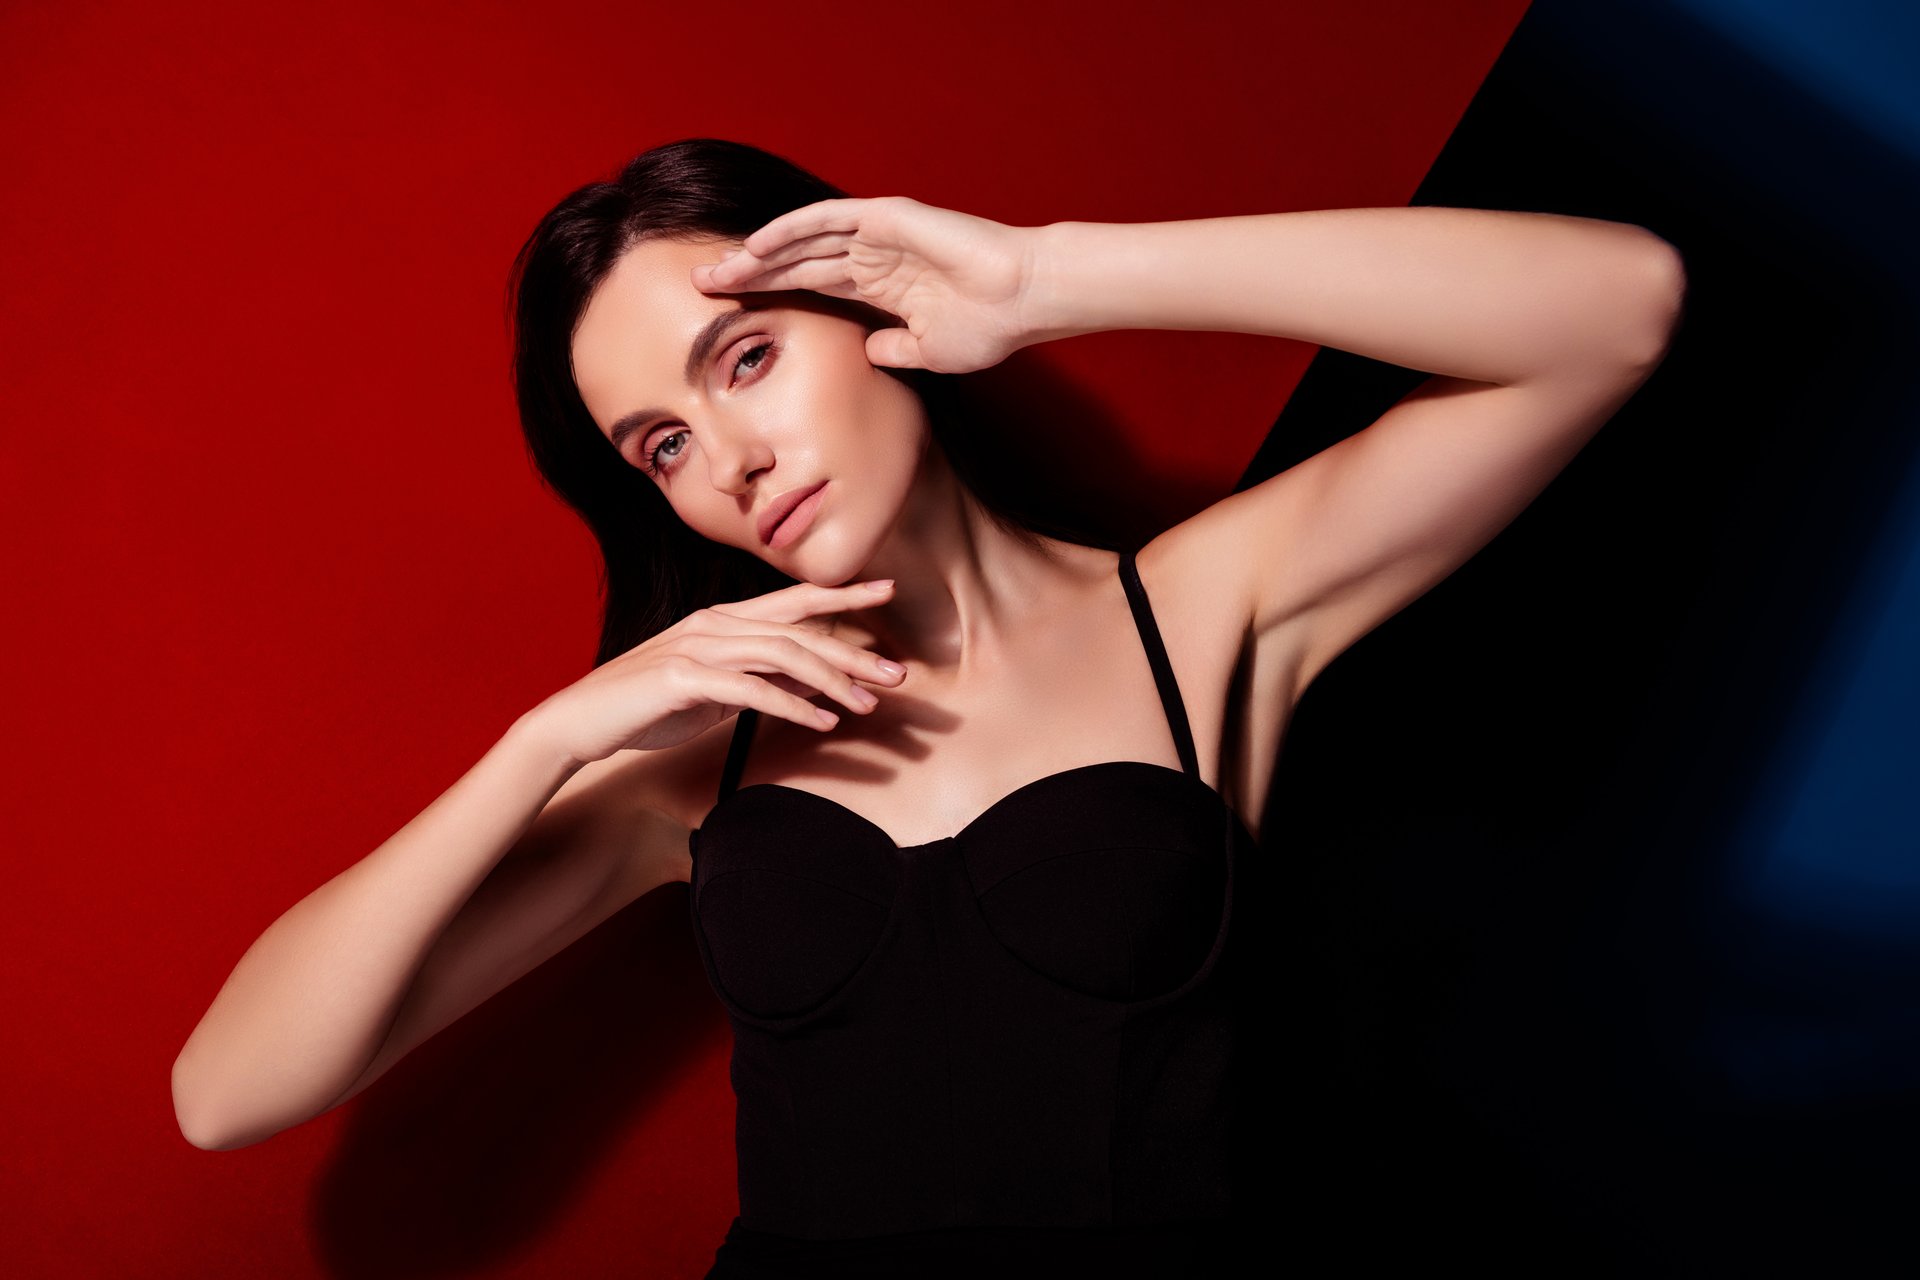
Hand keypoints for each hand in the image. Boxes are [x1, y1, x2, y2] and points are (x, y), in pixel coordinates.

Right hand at [520, 580, 907, 767]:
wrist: (580, 722)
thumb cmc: (644, 707)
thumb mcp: (709, 690)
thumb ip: (751, 679)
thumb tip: (798, 686)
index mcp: (721, 620)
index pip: (792, 600)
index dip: (841, 594)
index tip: (887, 589)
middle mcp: (713, 624)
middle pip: (798, 630)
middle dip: (853, 651)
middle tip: (898, 673)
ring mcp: (696, 647)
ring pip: (780, 655)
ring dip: (831, 681)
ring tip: (868, 705)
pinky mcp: (682, 678)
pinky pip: (750, 689)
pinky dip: (791, 705)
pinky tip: (822, 723)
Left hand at [692, 196, 1043, 373]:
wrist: (1023, 299)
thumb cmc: (988, 327)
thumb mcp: (929, 351)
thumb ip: (893, 349)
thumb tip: (866, 353)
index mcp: (880, 288)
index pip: (809, 288)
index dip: (770, 299)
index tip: (730, 317)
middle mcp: (872, 257)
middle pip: (794, 264)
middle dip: (748, 276)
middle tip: (699, 286)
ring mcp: (877, 234)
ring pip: (801, 240)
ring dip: (757, 255)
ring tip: (716, 271)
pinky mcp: (885, 217)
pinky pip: (825, 219)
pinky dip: (788, 230)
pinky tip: (755, 246)